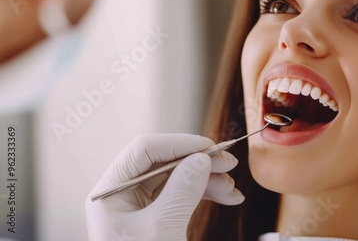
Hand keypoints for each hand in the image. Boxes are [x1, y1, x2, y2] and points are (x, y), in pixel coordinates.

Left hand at [85, 134, 243, 240]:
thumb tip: (201, 159)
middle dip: (199, 162)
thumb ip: (182, 190)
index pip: (143, 150)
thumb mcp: (163, 229)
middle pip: (163, 162)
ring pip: (177, 178)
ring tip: (232, 190)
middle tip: (228, 165)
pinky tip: (226, 197)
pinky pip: (181, 194)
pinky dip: (205, 193)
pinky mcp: (155, 215)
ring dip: (207, 180)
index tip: (210, 147)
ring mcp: (139, 205)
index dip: (179, 143)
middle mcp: (122, 194)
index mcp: (110, 193)